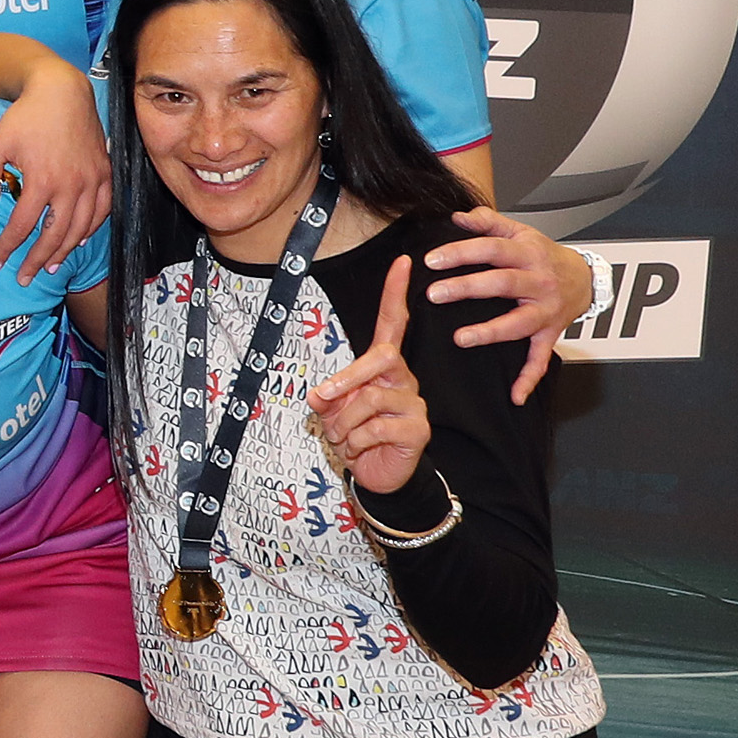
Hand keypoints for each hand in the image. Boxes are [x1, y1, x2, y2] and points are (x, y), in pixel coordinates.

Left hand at [0, 62, 110, 273]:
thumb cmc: (26, 116)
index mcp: (41, 180)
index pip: (21, 226)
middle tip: (24, 277)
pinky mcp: (105, 173)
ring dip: (65, 250)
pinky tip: (80, 239)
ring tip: (49, 265)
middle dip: (37, 260)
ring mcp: (93, 180)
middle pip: (54, 235)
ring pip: (81, 228)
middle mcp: (71, 185)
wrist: (62, 91)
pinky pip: (103, 210)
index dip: (7, 247)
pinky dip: (92, 229)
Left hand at [308, 255, 430, 498]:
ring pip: (370, 399)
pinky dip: (355, 441)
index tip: (402, 262)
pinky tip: (359, 449)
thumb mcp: (333, 411)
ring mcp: (413, 403)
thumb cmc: (354, 436)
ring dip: (343, 423)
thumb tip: (320, 394)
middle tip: (324, 400)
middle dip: (346, 379)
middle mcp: (402, 378)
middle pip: (382, 357)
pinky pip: (375, 428)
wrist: (374, 474)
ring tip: (344, 438)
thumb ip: (328, 396)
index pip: (392, 325)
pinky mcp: (417, 429)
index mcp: (382, 368)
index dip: (395, 295)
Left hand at [421, 202, 586, 402]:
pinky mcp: (551, 332)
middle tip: (435, 294)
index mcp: (528, 253)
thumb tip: (458, 216)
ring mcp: (546, 309)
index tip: (432, 260)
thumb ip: (489, 222)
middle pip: (502, 283)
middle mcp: (539, 281)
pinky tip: (515, 395)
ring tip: (460, 339)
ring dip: (491, 332)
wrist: (587, 277)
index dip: (463, 252)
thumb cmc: (544, 255)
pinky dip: (529, 378)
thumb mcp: (521, 232)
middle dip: (468, 288)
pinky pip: (540, 358)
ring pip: (519, 322)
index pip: (493, 249)